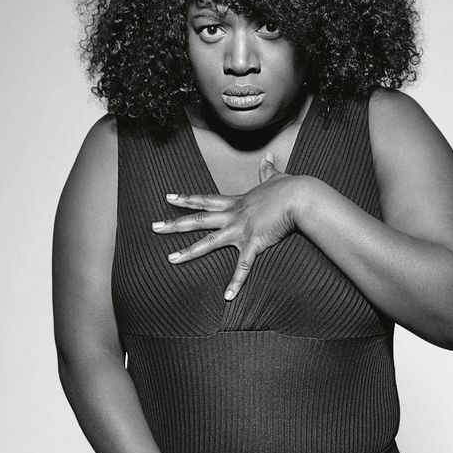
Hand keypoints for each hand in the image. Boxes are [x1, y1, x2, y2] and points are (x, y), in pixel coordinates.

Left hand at [152, 153, 302, 299]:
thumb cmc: (289, 189)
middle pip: (197, 220)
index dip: (186, 199)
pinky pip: (243, 266)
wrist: (299, 197)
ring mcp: (241, 230)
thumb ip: (268, 170)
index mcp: (236, 203)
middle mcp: (233, 216)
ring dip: (188, 252)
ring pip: (208, 242)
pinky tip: (228, 296)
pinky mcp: (254, 243)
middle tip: (154, 227)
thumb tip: (269, 157)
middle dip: (174, 224)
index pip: (205, 200)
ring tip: (170, 259)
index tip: (168, 198)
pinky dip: (236, 282)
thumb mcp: (275, 178)